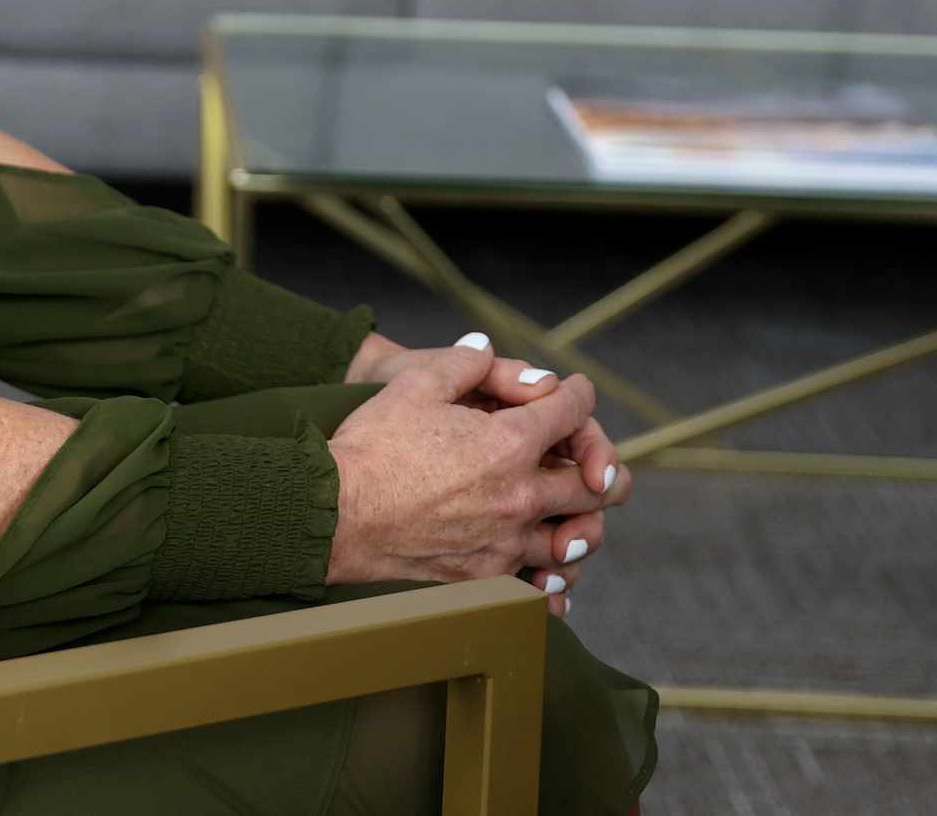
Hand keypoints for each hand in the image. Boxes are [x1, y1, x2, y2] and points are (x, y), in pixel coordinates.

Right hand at [325, 341, 630, 615]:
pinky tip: (550, 569)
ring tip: (572, 513)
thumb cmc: (370, 448)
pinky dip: (554, 577)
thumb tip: (488, 349)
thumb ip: (464, 363)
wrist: (336, 514)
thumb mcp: (415, 384)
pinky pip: (543, 587)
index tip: (574, 391)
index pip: (573, 410)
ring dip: (582, 521)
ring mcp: (506, 542)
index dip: (579, 393)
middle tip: (590, 458)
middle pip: (597, 484)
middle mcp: (519, 496)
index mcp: (508, 443)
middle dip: (600, 462)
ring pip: (578, 539)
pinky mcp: (487, 578)